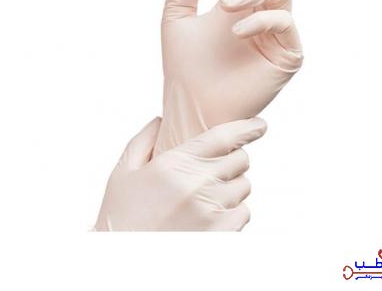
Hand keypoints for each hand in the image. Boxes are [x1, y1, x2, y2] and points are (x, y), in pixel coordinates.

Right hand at [95, 117, 265, 230]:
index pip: (223, 137)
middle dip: (232, 159)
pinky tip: (210, 214)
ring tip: (206, 195)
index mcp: (174, 165)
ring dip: (231, 185)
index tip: (260, 125)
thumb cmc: (121, 217)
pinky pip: (244, 212)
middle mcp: (197, 185)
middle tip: (214, 167)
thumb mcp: (123, 173)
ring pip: (243, 186)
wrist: (123, 261)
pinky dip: (233, 210)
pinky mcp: (221, 235)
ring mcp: (211, 212)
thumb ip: (143, 141)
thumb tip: (160, 120)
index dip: (247, 128)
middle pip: (240, 160)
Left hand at [154, 0, 302, 153]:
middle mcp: (260, 12)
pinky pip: (285, 23)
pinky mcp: (286, 54)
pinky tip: (237, 29)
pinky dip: (263, 19)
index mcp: (239, 1)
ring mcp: (275, 33)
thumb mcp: (176, 15)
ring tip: (226, 6)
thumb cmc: (183, 67)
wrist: (191, 105)